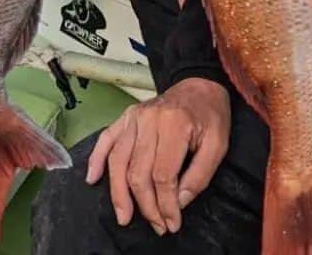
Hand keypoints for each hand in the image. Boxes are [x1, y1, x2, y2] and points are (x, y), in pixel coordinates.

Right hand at [86, 78, 229, 235]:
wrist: (200, 85)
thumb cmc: (210, 114)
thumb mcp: (218, 144)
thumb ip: (200, 176)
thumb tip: (178, 202)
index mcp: (175, 124)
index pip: (163, 175)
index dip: (166, 204)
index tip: (172, 222)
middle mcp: (150, 118)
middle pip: (138, 172)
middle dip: (146, 205)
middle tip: (157, 225)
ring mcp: (134, 116)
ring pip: (118, 160)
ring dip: (119, 193)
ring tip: (125, 216)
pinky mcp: (126, 116)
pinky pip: (106, 139)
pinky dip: (96, 159)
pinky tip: (93, 179)